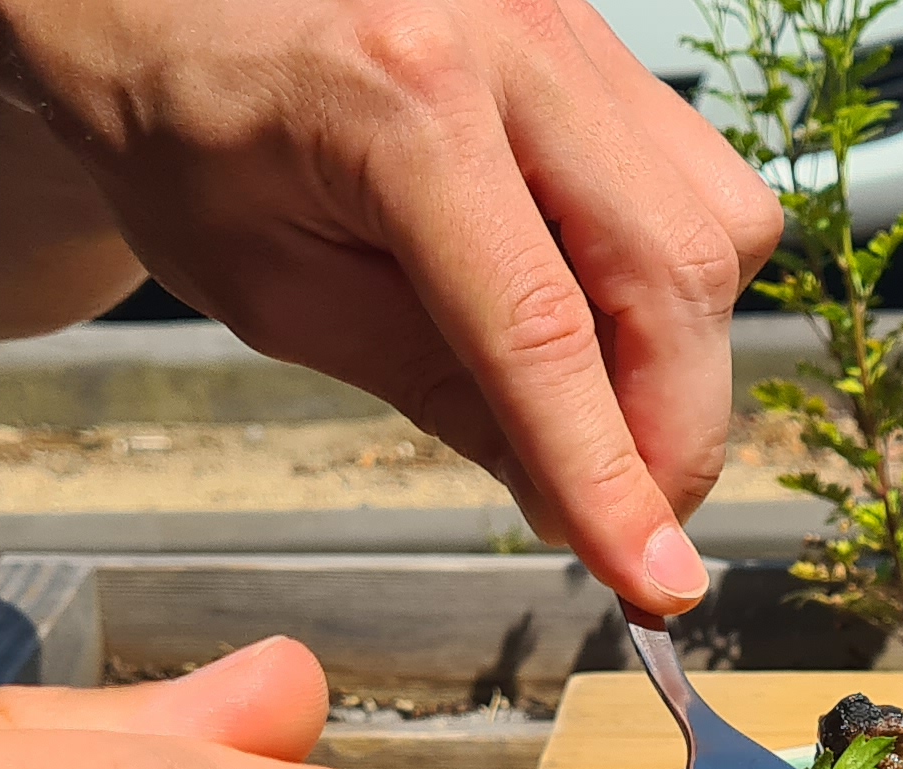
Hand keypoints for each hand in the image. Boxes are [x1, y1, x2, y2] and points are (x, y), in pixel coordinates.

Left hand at [0, 0, 782, 615]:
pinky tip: (598, 314)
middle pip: (672, 272)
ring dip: (685, 352)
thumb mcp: (276, 295)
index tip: (652, 579)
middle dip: (674, 430)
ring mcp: (572, 26)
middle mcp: (512, 41)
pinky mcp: (602, 38)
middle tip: (630, 525)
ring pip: (719, 224)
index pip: (543, 327)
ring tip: (599, 413)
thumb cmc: (183, 133)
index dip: (609, 472)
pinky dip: (675, 278)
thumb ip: (434, 387)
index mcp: (398, 101)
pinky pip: (700, 178)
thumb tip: (569, 494)